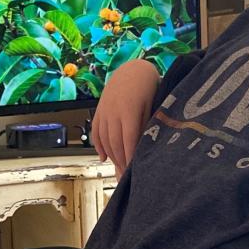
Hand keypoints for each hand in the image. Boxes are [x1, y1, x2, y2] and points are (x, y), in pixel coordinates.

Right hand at [91, 58, 159, 174]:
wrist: (132, 70)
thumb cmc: (148, 87)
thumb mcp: (152, 105)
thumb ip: (146, 125)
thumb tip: (144, 147)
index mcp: (129, 111)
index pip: (128, 140)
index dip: (130, 157)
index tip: (133, 172)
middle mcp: (114, 112)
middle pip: (115, 143)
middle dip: (120, 162)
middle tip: (125, 178)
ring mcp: (105, 112)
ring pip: (105, 139)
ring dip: (111, 156)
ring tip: (118, 170)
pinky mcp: (100, 111)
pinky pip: (96, 132)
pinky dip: (99, 146)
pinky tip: (103, 157)